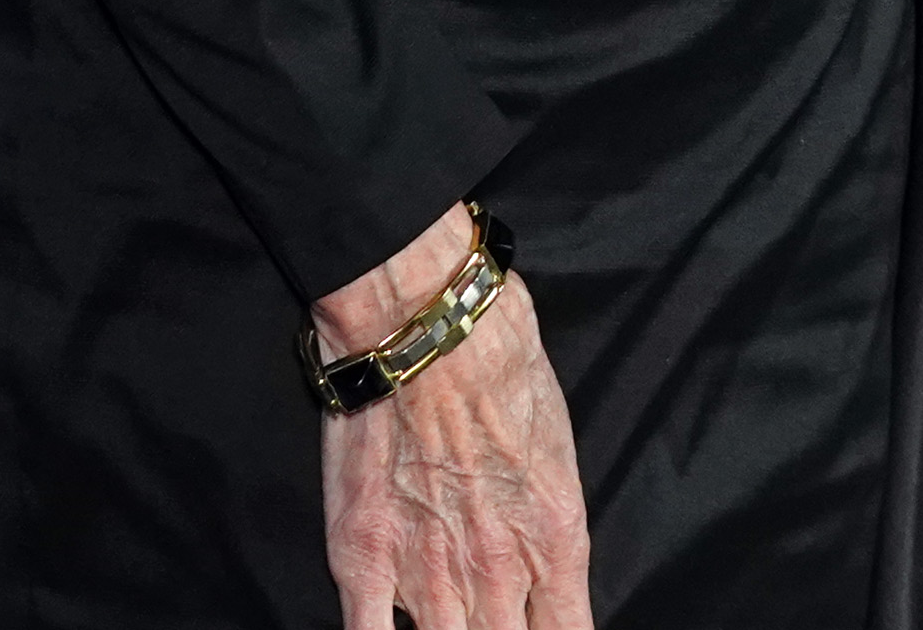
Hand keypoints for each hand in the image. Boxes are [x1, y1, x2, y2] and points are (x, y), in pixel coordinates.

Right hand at [316, 207, 591, 629]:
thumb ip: (547, 521)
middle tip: (486, 615)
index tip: (536, 626)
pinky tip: (388, 628)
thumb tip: (541, 560)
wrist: (427, 324)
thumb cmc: (500, 362)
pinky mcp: (364, 559)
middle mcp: (497, 571)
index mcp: (555, 540)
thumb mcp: (558, 447)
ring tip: (446, 615)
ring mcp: (428, 572)